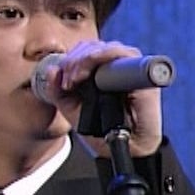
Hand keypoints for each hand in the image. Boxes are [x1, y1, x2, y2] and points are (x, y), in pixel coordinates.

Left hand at [44, 39, 162, 157]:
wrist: (124, 148)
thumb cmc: (102, 129)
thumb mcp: (72, 109)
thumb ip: (58, 91)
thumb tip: (51, 70)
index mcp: (103, 71)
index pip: (87, 49)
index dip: (73, 58)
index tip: (64, 78)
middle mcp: (119, 67)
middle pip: (95, 46)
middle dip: (75, 60)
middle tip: (68, 81)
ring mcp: (132, 68)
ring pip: (107, 48)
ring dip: (86, 59)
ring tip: (75, 79)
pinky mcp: (143, 74)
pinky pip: (125, 54)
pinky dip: (105, 57)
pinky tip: (90, 73)